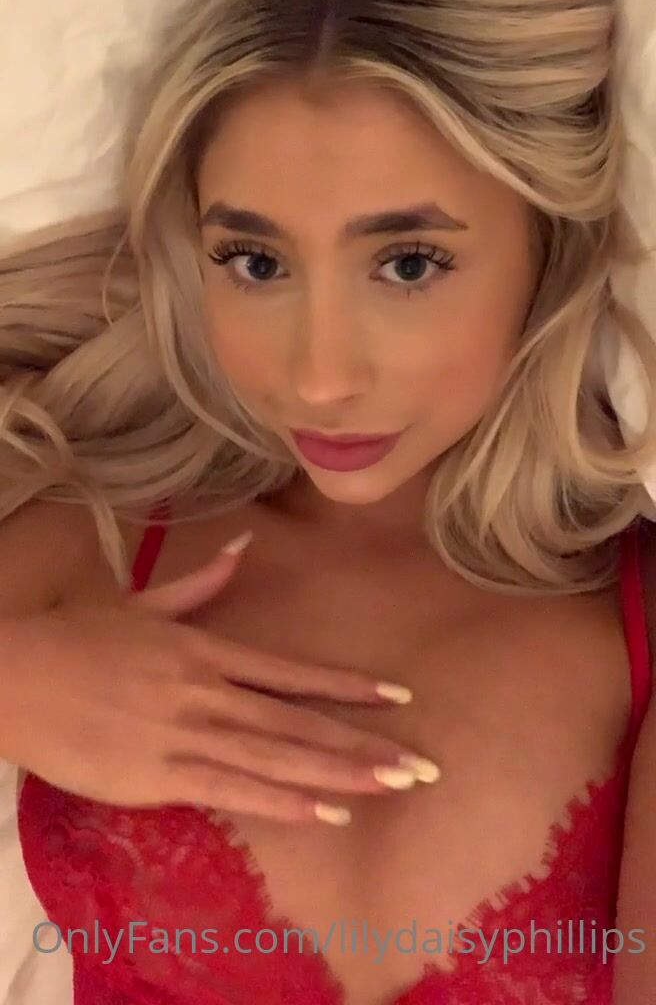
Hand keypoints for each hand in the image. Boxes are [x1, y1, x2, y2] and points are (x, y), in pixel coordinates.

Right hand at [5, 537, 434, 823]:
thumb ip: (200, 584)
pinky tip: (327, 811)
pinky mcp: (161, 775)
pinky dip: (284, 801)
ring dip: (340, 772)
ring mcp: (189, 734)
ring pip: (279, 757)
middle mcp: (210, 692)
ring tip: (392, 785)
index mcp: (208, 651)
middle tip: (421, 764)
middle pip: (300, 721)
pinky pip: (236, 791)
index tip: (397, 698)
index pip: (293, 673)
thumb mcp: (145, 605)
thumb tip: (244, 548)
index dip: (347, 686)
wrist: (19, 675)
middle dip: (364, 742)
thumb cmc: (80, 640)